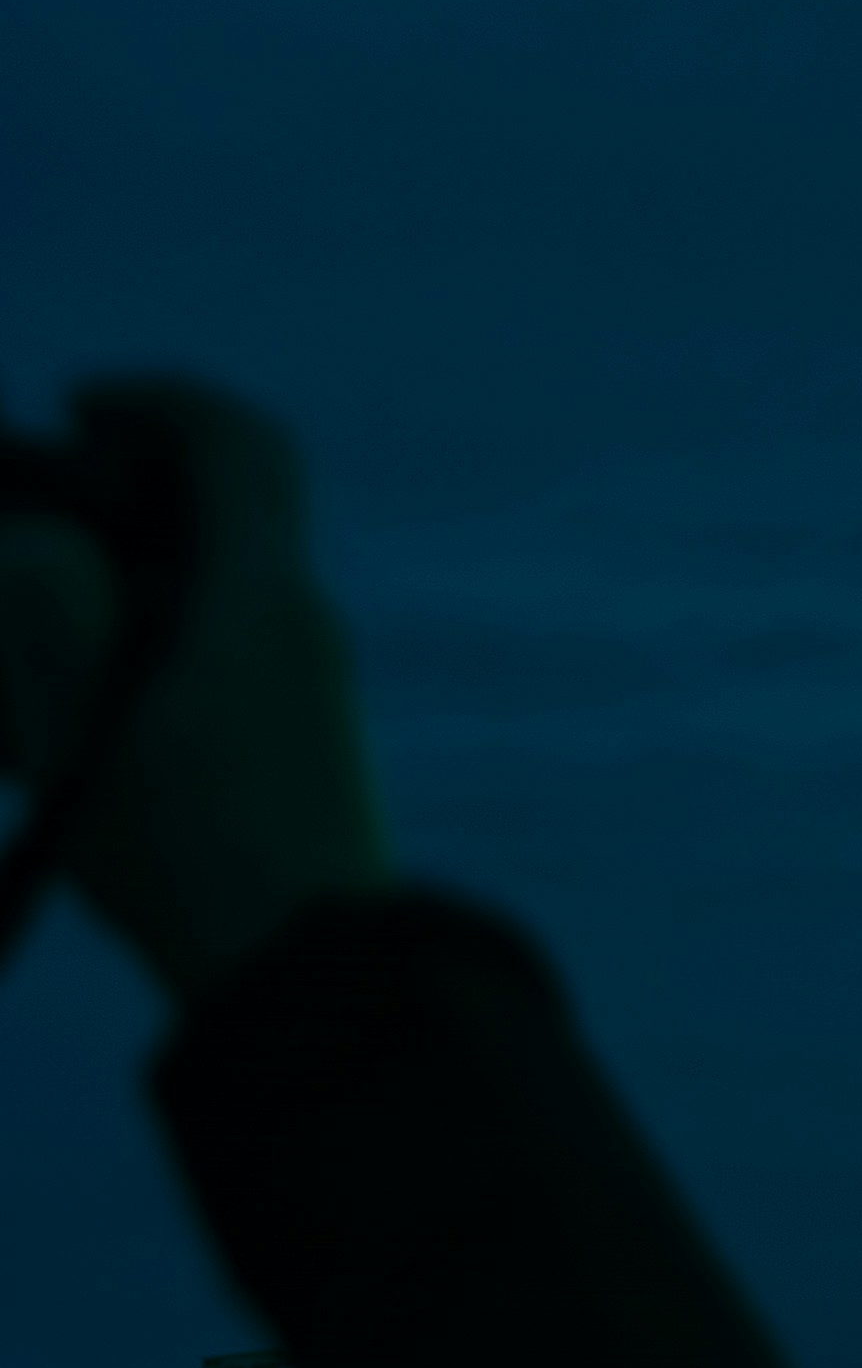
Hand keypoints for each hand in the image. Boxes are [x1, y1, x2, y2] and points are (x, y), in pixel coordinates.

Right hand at [0, 381, 387, 998]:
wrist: (308, 967)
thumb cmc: (192, 853)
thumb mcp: (82, 733)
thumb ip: (49, 621)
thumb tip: (43, 546)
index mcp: (264, 597)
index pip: (241, 443)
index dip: (162, 400)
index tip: (81, 404)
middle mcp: (303, 622)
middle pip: (231, 506)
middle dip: (134, 486)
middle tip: (48, 508)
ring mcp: (311, 680)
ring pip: (223, 580)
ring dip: (138, 569)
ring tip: (43, 614)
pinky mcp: (302, 736)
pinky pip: (226, 643)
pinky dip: (157, 631)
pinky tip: (86, 696)